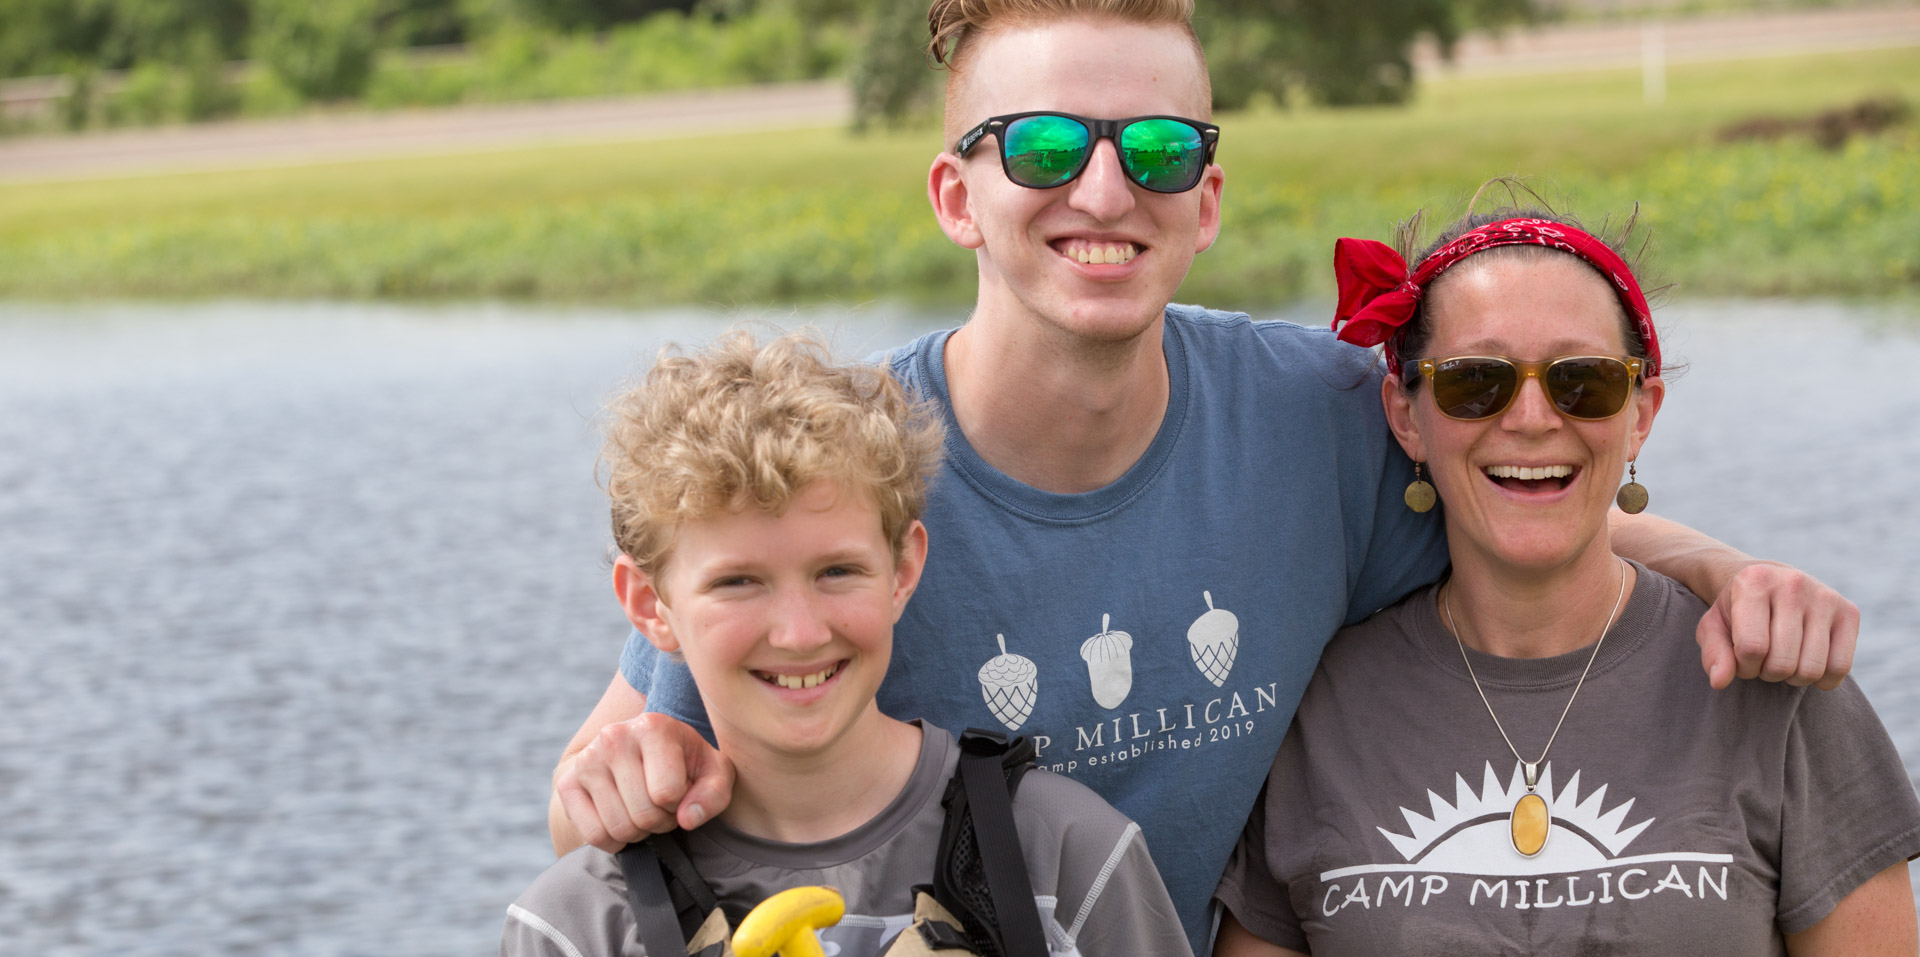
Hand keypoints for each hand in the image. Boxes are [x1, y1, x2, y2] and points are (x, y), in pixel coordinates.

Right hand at [552, 712, 735, 852]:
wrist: (639, 753)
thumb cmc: (685, 764)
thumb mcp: (713, 773)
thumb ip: (713, 794)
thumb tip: (687, 818)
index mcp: (653, 727)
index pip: (667, 793)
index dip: (680, 804)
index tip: (681, 792)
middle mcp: (614, 737)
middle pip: (643, 814)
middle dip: (660, 821)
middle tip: (663, 807)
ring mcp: (586, 760)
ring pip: (619, 828)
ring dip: (639, 832)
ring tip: (645, 809)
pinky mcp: (567, 783)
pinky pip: (594, 835)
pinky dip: (614, 840)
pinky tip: (623, 819)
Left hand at [1696, 561, 1859, 690]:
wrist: (1768, 583)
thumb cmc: (1737, 611)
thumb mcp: (1713, 627)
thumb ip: (1713, 653)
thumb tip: (1720, 682)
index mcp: (1754, 582)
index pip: (1753, 648)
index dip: (1744, 666)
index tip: (1742, 659)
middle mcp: (1793, 584)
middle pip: (1783, 662)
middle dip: (1767, 673)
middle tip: (1763, 661)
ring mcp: (1825, 596)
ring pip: (1812, 669)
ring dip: (1792, 678)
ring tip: (1782, 660)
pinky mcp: (1849, 611)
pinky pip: (1840, 667)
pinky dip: (1822, 679)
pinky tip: (1806, 664)